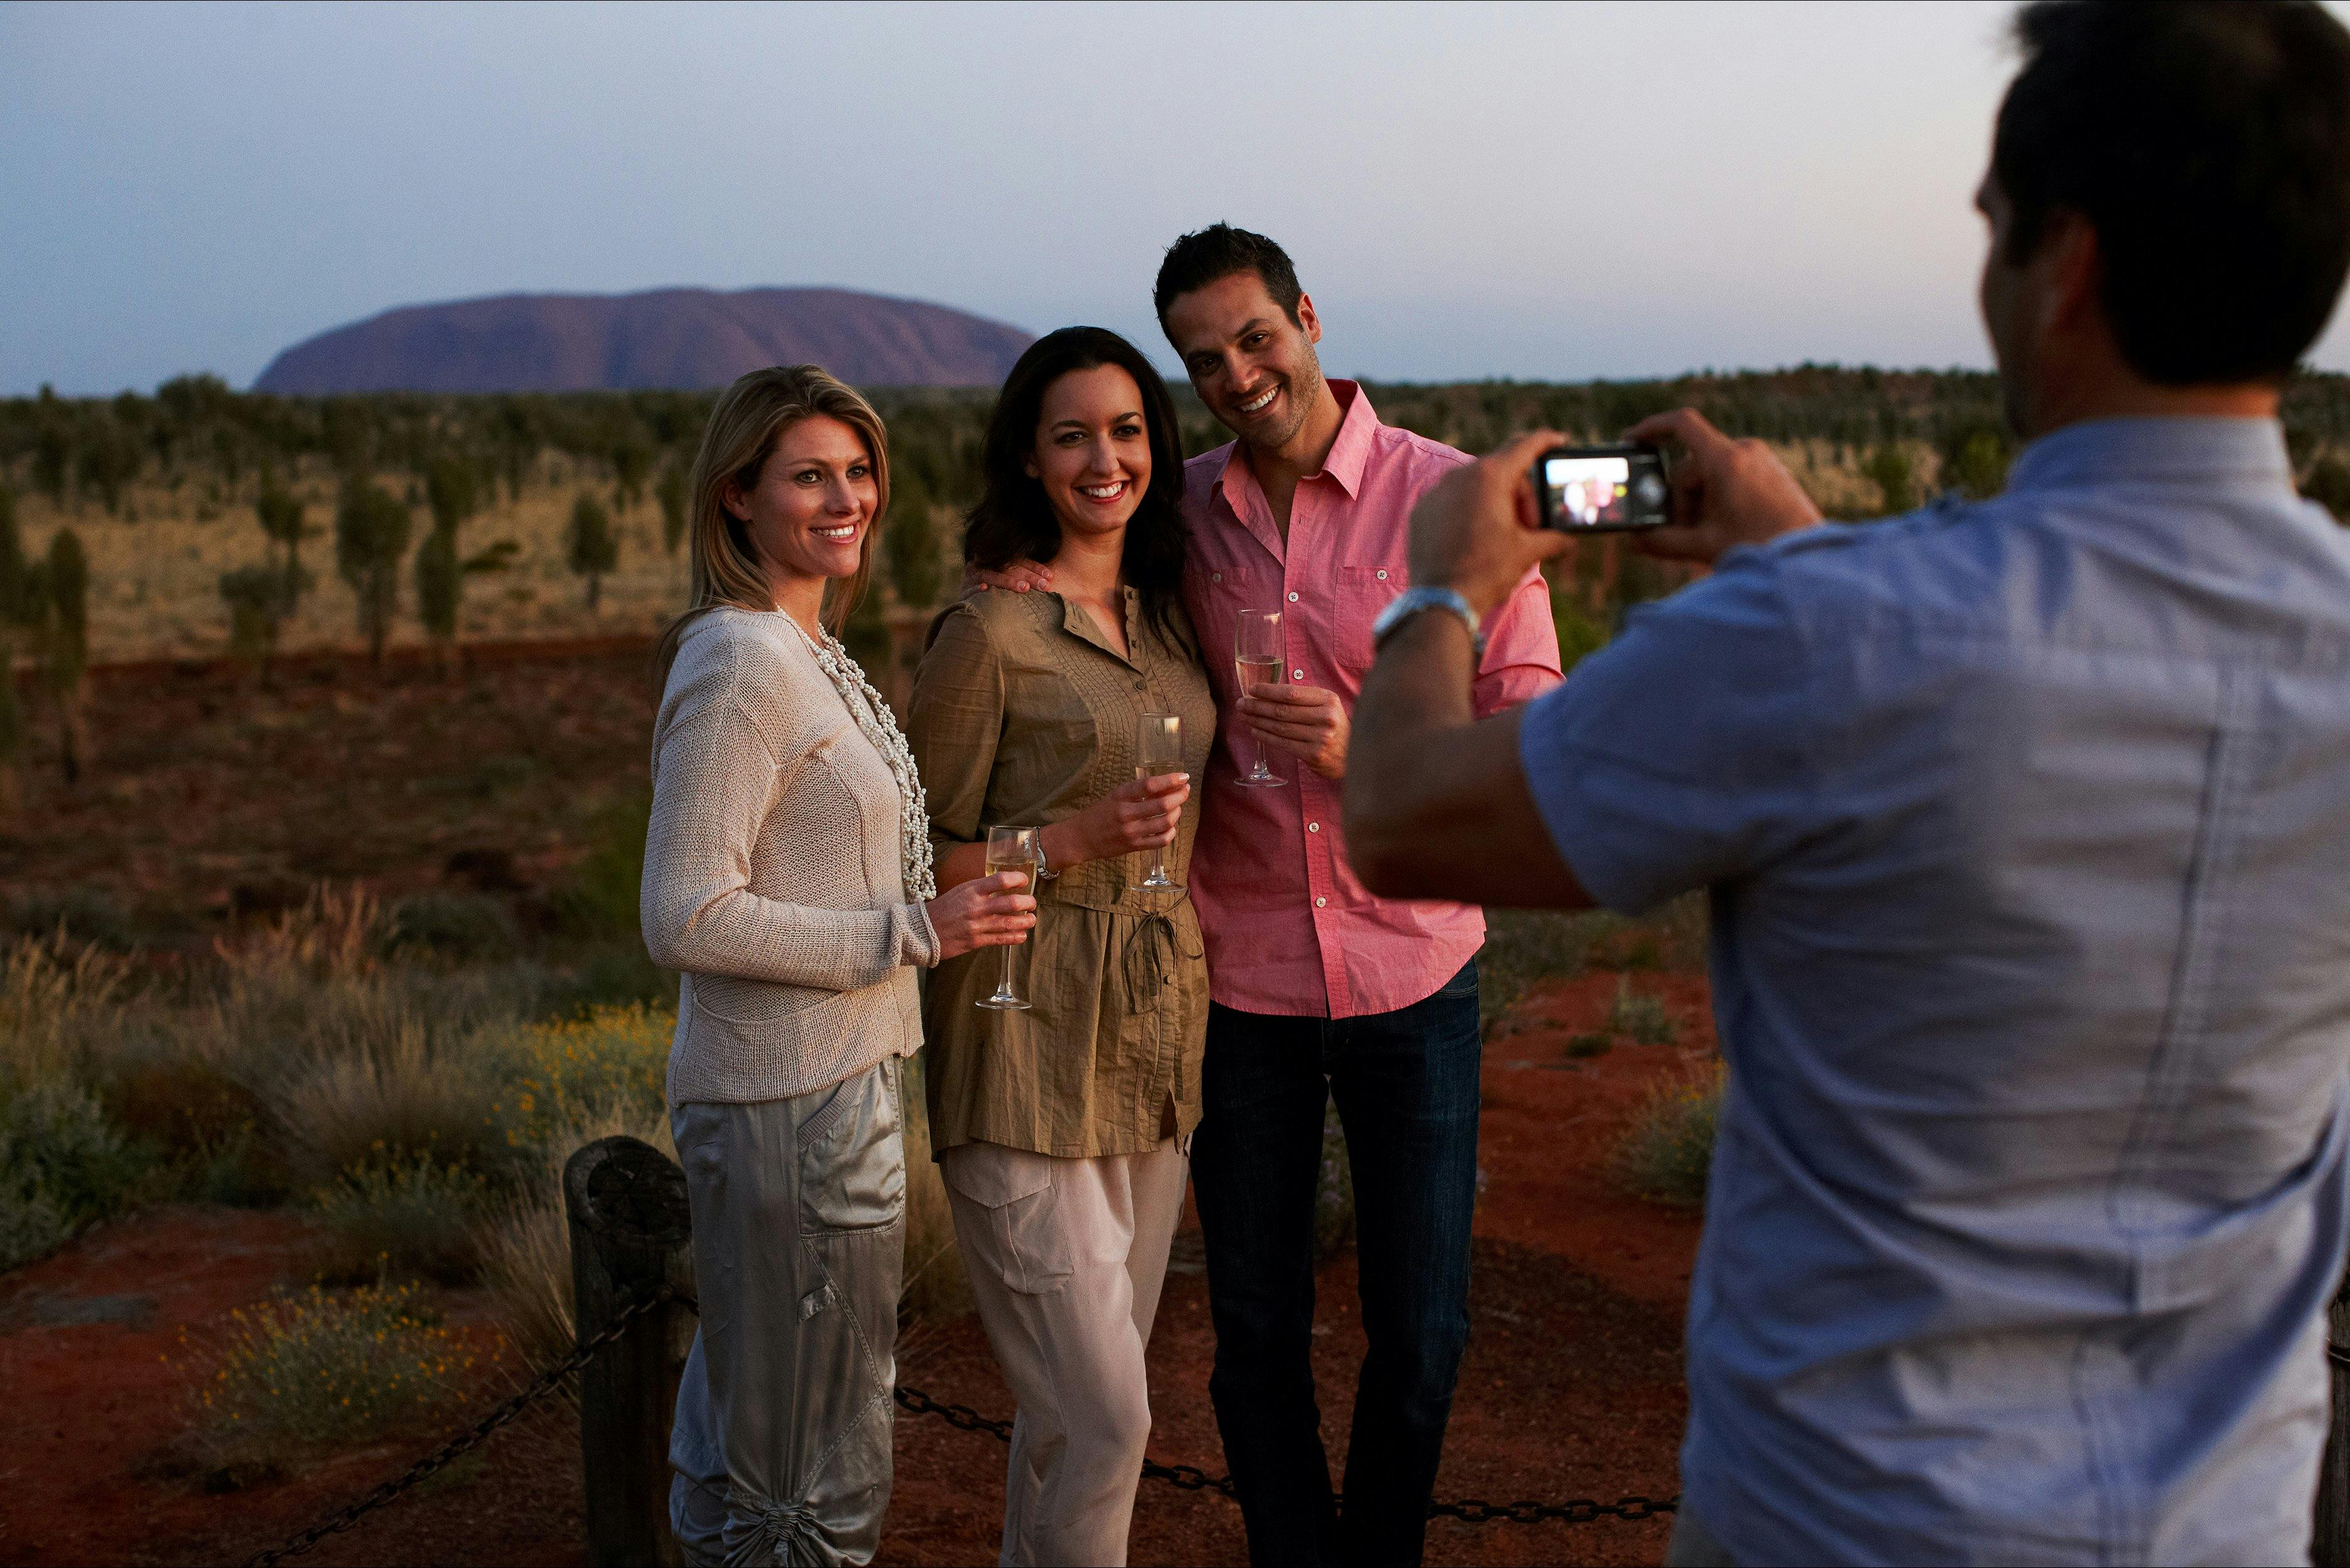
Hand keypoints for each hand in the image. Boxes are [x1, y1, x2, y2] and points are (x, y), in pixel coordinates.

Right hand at [925, 871, 1036, 962]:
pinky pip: (1001, 939)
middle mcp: (976, 907)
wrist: (922, 930)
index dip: (1017, 878)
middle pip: (1011, 903)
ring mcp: (976, 925)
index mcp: (971, 890)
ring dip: (1026, 921)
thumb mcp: (960, 891)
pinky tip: (1022, 935)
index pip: (1000, 879)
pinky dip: (1015, 937)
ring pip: (1010, 923)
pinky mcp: (976, 941)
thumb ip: (980, 889)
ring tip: (1032, 919)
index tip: (1024, 880)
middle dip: (1028, 902)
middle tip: (1032, 903)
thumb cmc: (943, 908)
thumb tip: (1002, 886)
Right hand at [964, 559, 1053, 593]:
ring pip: (990, 576)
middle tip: (1044, 585)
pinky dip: (976, 590)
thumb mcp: (1008, 583)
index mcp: (996, 561)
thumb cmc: (995, 596)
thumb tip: (1051, 583)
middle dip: (1028, 576)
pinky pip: (969, 590)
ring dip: (1007, 581)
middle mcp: (985, 566)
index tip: (1050, 576)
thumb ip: (1025, 581)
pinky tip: (984, 589)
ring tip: (1024, 588)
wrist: (968, 609)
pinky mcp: (963, 592)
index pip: (1018, 561)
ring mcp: (972, 578)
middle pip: (1008, 568)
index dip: (1035, 568)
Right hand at [1060, 773, 1191, 862]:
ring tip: (1177, 808)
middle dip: (1180, 796)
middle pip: (1162, 805)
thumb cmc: (1100, 813)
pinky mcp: (1134, 847)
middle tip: (1185, 792)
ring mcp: (1131, 832)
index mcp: (1120, 796)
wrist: (1082, 838)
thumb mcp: (1115, 796)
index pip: (1150, 785)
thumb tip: (1167, 786)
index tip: (1183, 777)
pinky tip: (1170, 827)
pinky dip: (1171, 832)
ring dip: (1177, 813)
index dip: (1170, 780)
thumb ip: (1137, 792)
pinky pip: (1160, 841)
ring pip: (1165, 822)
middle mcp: (1126, 813)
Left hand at [1241, 683, 1350, 778]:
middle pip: (1282, 710)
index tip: (1252, 690)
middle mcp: (1325, 717)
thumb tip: (1268, 692)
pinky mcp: (1313, 754)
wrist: (1354, 755)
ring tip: (1244, 716)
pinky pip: (1283, 743)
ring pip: (1280, 727)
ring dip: (1257, 721)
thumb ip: (1304, 699)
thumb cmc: (1334, 727)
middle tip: (1241, 703)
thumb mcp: (1327, 706)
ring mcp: (1320, 737)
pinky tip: (1255, 731)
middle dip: (1257, 706)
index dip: (1268, 691)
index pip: (1291, 693)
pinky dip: (1266, 737)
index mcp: (1328, 699)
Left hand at [1406, 430, 1576, 615]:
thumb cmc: (1486, 573)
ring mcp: (1436, 492)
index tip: (1559, 440)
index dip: (1546, 441)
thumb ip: (1552, 538)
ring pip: (1475, 485)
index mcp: (1490, 477)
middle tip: (1531, 526)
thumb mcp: (1527, 552)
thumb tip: (1566, 539)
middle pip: (1502, 470)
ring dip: (1496, 502)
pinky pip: (1452, 500)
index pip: (1525, 445)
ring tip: (1504, 535)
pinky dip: (1469, 511)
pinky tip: (1476, 538)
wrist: (1440, 602)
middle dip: (1521, 493)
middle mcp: (1460, 476)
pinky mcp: (1421, 511)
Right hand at [1622, 408, 1821, 565]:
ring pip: (1711, 474)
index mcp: (1727, 460)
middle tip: (1686, 534)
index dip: (1651, 427)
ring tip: (1712, 536)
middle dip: (1681, 500)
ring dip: (1701, 503)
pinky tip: (1728, 528)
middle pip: (1692, 466)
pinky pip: (1732, 476)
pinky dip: (1719, 499)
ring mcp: (1761, 459)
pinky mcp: (1771, 471)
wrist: (1812, 560)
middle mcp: (1745, 451)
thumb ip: (1662, 542)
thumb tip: (1633, 540)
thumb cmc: (1762, 549)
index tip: (1631, 439)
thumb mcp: (1704, 546)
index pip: (1681, 425)